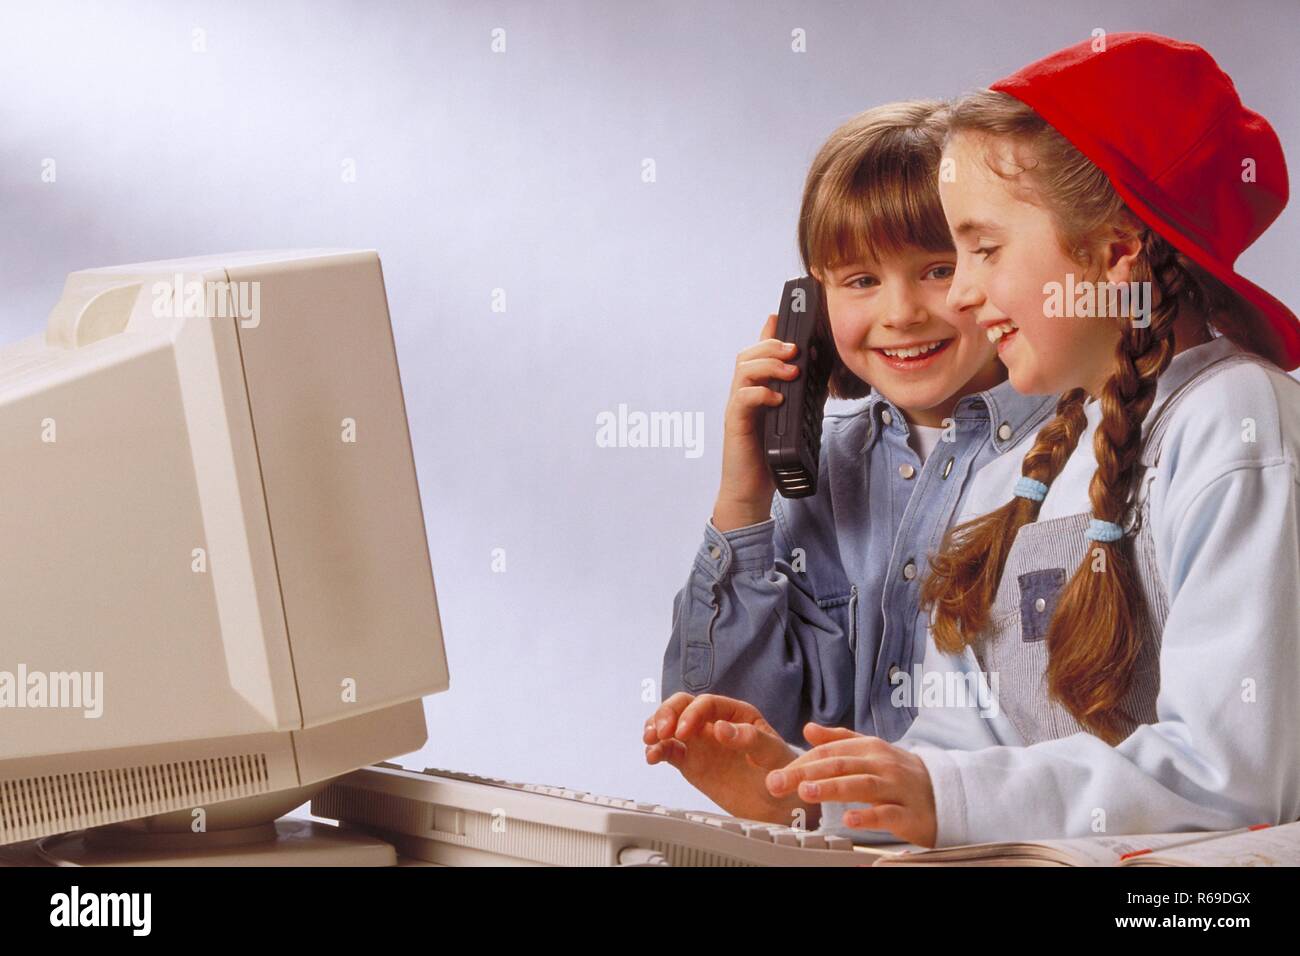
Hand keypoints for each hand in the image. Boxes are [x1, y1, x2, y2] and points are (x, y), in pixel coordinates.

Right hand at [643, 692, 818, 827]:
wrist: (779, 803)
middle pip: (683, 706)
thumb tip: (721, 728)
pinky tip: (652, 756)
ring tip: (650, 741)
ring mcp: (701, 742)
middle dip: (667, 714)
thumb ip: (749, 739)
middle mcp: (715, 723)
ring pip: (671, 725)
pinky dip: (657, 751)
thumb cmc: (782, 771)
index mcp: (736, 713)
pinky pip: (669, 751)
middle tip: (661, 731)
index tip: (684, 731)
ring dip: (656, 727)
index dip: (692, 713)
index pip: (707, 703)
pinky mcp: (691, 762)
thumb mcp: (772, 753)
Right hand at [712, 312, 799, 531]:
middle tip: (795, 349)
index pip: (758, 352)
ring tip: (792, 371)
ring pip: (743, 370)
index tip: (783, 316)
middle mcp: (743, 394)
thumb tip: (815, 371)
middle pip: (748, 354)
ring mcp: (737, 408)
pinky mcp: (734, 425)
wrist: (751, 489)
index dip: (768, 331)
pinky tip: (777, 398)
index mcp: (756, 389)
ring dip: (769, 365)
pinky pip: (742, 399)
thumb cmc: (769, 455)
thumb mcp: (791, 419)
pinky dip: (760, 393)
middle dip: (771, 345)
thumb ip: (799, 394)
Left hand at [764, 722, 937, 846]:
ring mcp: (896, 788)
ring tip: (807, 792)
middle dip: (806, 773)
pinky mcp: (909, 813)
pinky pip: (887, 814)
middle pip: (840, 765)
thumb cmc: (900, 774)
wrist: (946, 794)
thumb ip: (839, 740)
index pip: (829, 752)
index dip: (801, 762)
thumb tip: (808, 728)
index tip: (775, 773)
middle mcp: (881, 764)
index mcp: (869, 749)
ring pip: (862, 785)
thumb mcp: (870, 751)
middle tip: (778, 782)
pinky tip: (848, 819)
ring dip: (832, 788)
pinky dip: (868, 816)